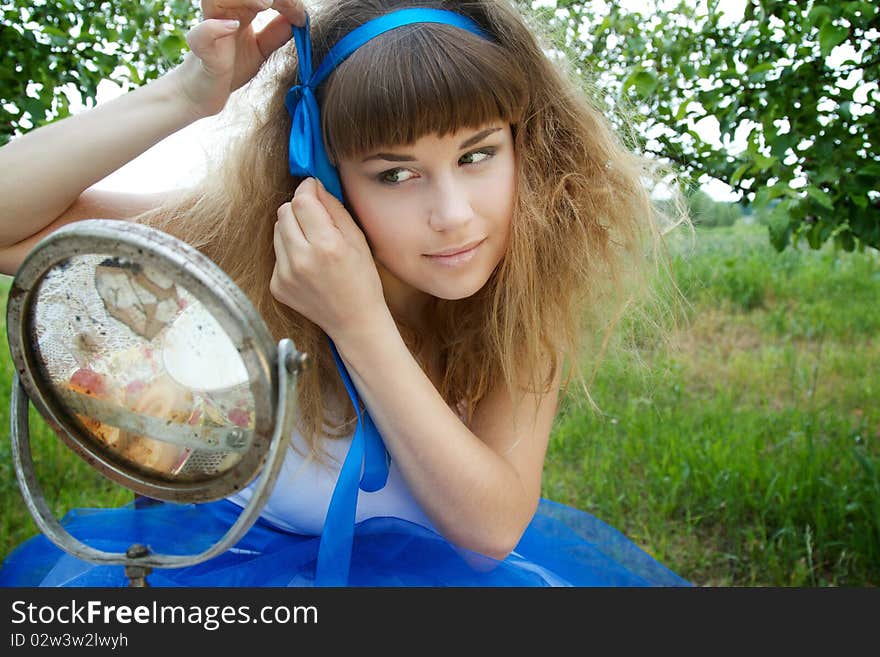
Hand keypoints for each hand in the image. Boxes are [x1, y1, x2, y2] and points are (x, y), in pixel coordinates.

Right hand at [172, 1, 305, 118]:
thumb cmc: (231, 66)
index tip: (301, 14)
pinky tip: (233, 26)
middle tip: (291, 4)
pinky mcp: (201, 49)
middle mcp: (223, 14)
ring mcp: (210, 29)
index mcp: (239, 11)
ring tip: (267, 3)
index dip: (284, 0)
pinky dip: (215, 27)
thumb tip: (301, 18)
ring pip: (219, 0)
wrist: (205, 92)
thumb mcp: (261, 48)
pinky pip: (203, 33)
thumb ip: (277, 33)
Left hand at [271, 178, 388, 340]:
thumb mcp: (358, 240)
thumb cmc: (362, 281)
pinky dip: (289, 252)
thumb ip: (334, 209)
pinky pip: (276, 253)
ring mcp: (286, 275)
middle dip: (299, 209)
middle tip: (316, 220)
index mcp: (327, 246)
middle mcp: (302, 260)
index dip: (306, 190)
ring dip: (292, 229)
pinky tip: (307, 265)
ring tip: (312, 245)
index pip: (301, 201)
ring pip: (277, 230)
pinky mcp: (277, 285)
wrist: (354, 321)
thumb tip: (314, 186)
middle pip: (284, 212)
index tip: (312, 188)